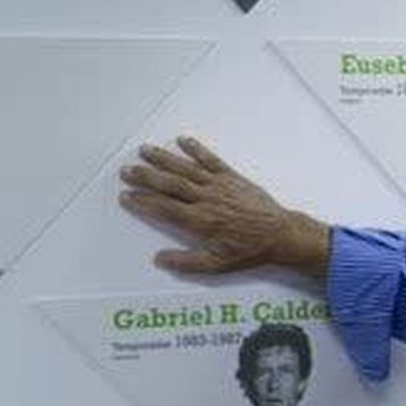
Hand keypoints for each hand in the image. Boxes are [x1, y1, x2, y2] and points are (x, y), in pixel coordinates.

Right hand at [119, 135, 328, 277]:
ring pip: (185, 169)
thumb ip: (185, 262)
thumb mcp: (216, 265)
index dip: (143, 201)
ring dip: (163, 159)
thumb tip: (159, 259)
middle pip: (169, 184)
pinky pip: (211, 160)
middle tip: (126, 170)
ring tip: (144, 151)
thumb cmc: (248, 250)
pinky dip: (196, 149)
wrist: (279, 234)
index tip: (126, 195)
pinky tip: (182, 140)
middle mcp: (205, 199)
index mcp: (199, 221)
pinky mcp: (231, 177)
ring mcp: (218, 185)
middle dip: (146, 176)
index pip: (164, 208)